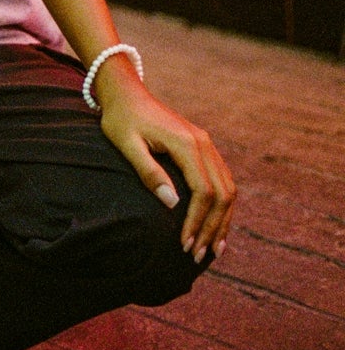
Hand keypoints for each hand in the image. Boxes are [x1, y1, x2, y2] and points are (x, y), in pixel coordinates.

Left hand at [95, 58, 235, 263]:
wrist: (126, 93)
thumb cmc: (121, 119)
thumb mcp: (126, 144)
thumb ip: (148, 172)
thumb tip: (172, 204)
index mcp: (186, 143)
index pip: (203, 191)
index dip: (197, 221)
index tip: (184, 244)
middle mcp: (204, 143)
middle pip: (223, 194)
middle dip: (213, 227)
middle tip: (199, 256)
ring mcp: (207, 144)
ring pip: (228, 188)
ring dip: (222, 220)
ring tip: (213, 250)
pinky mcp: (203, 147)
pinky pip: (222, 180)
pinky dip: (222, 206)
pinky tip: (216, 225)